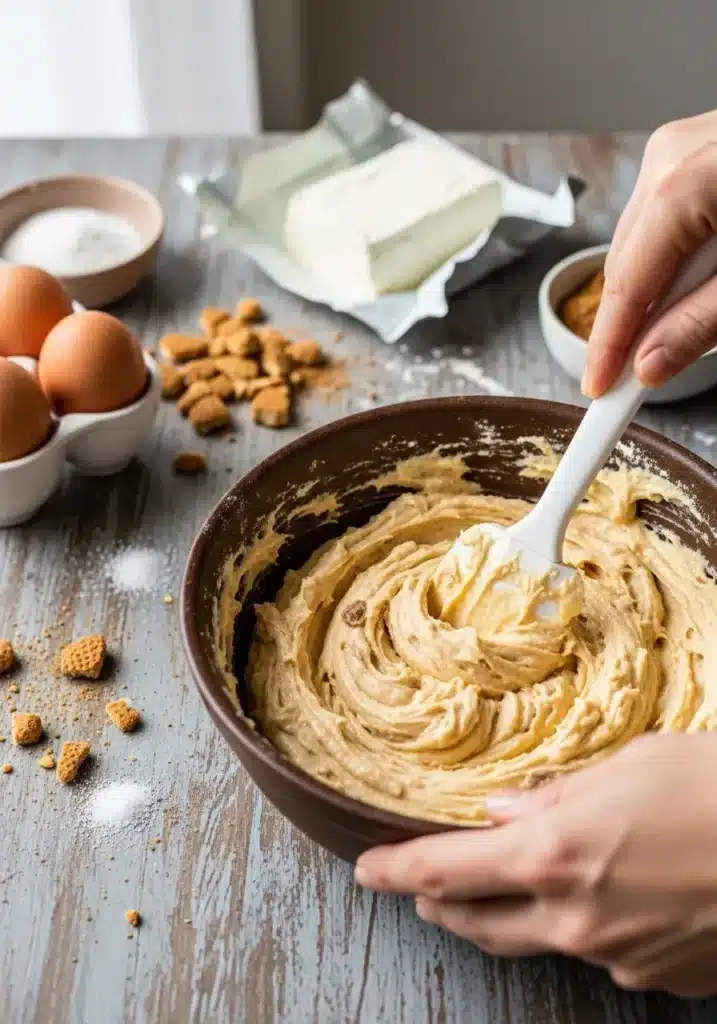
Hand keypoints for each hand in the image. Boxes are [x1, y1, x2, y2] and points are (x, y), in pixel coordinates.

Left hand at [355, 734, 716, 996]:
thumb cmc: (716, 786)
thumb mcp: (630, 765)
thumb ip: (558, 795)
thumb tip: (507, 809)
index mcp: (555, 853)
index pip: (448, 871)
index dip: (398, 872)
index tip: (367, 870)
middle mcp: (575, 917)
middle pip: (478, 922)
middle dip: (439, 905)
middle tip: (421, 888)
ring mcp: (618, 957)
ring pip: (538, 940)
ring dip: (506, 917)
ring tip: (494, 892)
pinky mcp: (659, 978)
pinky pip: (599, 952)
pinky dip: (579, 924)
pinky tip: (599, 896)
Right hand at [584, 110, 716, 396]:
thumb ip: (701, 326)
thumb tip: (652, 363)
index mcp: (680, 187)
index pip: (625, 288)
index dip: (608, 347)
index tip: (600, 391)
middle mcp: (668, 158)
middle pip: (627, 265)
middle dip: (637, 321)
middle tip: (642, 375)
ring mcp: (679, 147)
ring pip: (643, 243)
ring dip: (663, 290)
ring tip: (702, 312)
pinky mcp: (694, 150)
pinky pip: (665, 218)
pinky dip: (680, 258)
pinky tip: (706, 278)